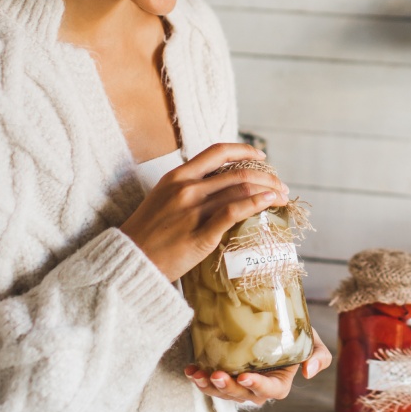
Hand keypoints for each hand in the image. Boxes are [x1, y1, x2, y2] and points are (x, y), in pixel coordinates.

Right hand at [119, 142, 288, 281]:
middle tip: (280, 186)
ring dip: (268, 191)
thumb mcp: (162, 199)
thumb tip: (219, 188)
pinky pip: (235, 212)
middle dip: (266, 177)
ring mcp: (193, 210)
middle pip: (237, 173)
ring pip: (240, 189)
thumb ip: (188, 189)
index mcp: (177, 176)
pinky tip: (270, 203)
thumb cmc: (146, 234)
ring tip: (281, 197)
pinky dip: (257, 204)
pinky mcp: (201, 233)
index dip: (244, 150)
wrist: (129, 261)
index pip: (217, 152)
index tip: (261, 157)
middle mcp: (186, 188)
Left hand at [184, 329, 332, 406]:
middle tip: (218, 376)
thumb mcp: (311, 341)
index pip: (271, 390)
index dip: (258, 386)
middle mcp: (257, 388)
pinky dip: (199, 378)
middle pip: (243, 394)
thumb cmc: (293, 333)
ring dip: (209, 386)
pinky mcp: (224, 374)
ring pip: (223, 392)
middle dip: (228, 388)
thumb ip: (319, 355)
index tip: (245, 376)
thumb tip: (309, 372)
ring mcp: (239, 383)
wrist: (272, 321)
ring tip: (198, 374)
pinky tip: (191, 369)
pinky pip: (210, 382)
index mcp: (279, 383)